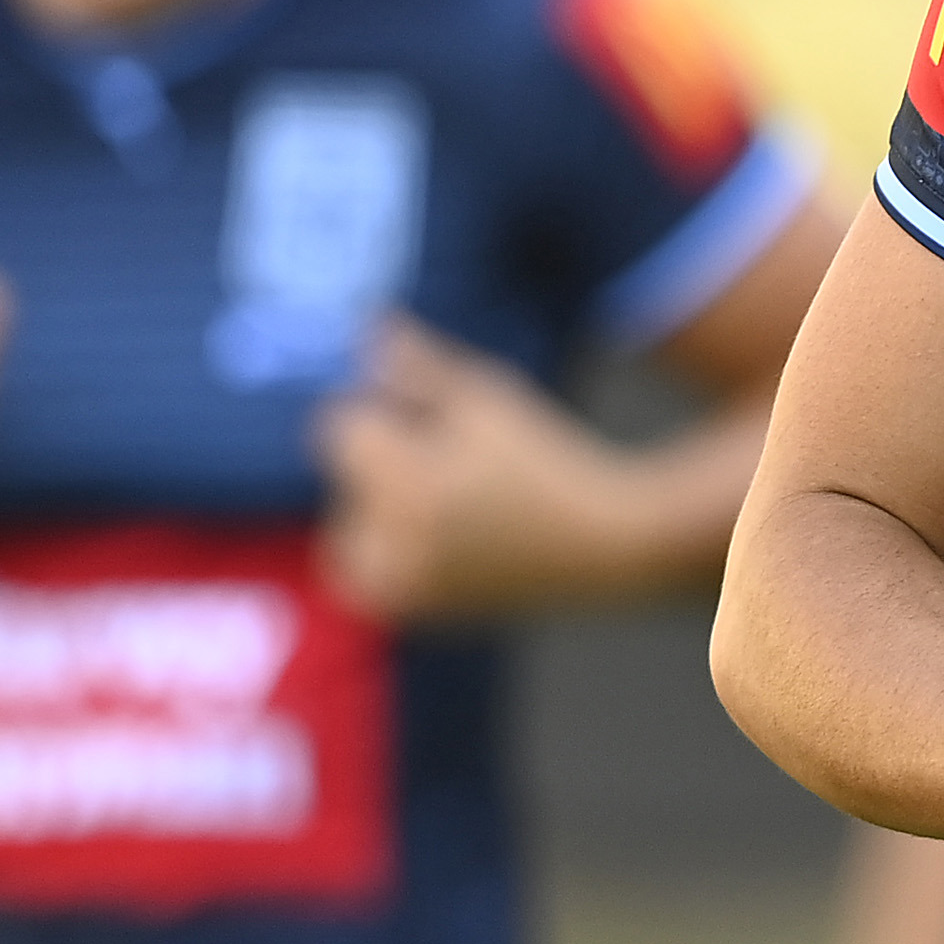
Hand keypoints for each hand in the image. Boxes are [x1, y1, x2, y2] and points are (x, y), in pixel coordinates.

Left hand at [315, 315, 642, 619]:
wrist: (603, 544)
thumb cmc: (548, 459)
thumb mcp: (486, 398)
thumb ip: (422, 367)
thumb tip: (368, 328)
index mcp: (407, 487)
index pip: (340, 428)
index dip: (384, 413)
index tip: (432, 422)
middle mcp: (396, 547)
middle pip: (342, 485)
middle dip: (378, 468)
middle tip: (446, 469)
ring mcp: (408, 590)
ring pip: (347, 539)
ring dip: (374, 516)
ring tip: (436, 503)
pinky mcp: (422, 616)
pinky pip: (371, 581)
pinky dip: (391, 556)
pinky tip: (444, 535)